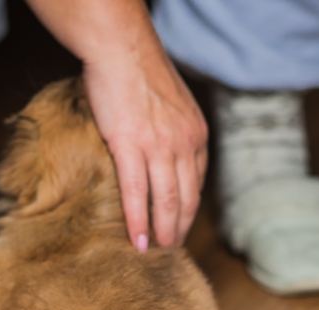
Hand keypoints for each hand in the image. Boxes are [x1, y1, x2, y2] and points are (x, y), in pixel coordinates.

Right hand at [83, 51, 207, 250]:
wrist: (120, 48)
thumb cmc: (138, 70)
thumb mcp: (171, 102)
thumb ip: (173, 129)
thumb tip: (161, 148)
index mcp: (196, 133)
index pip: (198, 181)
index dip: (190, 208)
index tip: (181, 224)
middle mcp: (185, 143)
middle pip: (188, 198)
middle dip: (181, 228)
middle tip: (172, 249)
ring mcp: (159, 147)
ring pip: (166, 201)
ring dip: (163, 232)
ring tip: (156, 252)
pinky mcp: (130, 147)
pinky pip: (137, 194)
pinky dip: (138, 221)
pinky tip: (138, 240)